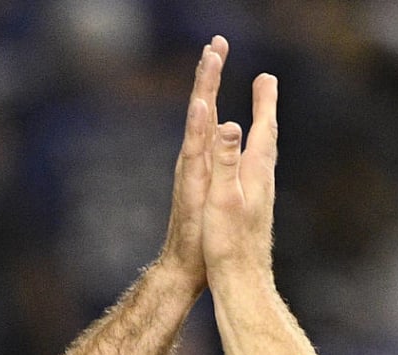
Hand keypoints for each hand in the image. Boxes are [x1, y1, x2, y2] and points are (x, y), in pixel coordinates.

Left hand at [156, 36, 227, 293]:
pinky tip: (214, 113)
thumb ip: (209, 161)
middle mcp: (192, 159)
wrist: (181, 268)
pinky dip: (210, 117)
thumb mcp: (202, 198)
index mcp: (195, 161)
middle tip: (217, 42)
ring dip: (208, 88)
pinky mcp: (199, 179)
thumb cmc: (196, 239)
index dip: (208, 82)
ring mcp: (194, 168)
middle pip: (200, 106)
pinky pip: (206, 138)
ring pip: (201, 119)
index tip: (213, 54)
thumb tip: (215, 121)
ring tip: (214, 63)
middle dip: (209, 74)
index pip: (201, 112)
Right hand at [202, 71, 279, 289]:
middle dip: (265, 108)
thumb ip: (227, 160)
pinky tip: (250, 166)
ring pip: (263, 154)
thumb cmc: (229, 243)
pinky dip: (254, 155)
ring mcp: (261, 196)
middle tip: (266, 84)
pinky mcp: (256, 211)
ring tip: (260, 117)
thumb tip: (232, 124)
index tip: (266, 77)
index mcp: (255, 173)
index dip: (264, 102)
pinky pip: (256, 172)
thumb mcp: (223, 198)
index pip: (264, 129)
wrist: (242, 282)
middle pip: (267, 136)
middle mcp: (263, 181)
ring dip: (261, 129)